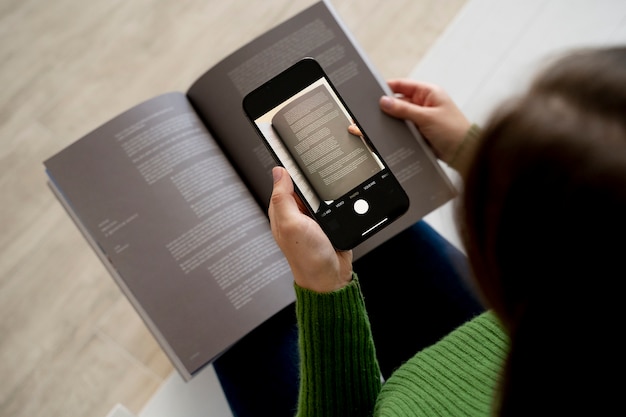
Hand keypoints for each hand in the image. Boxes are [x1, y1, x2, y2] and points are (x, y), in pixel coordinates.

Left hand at [268, 166, 352, 292]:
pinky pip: (331, 203)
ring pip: (318, 192)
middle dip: (309, 174)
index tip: (294, 149)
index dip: (288, 166)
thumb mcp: (291, 225)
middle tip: (319, 161)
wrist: (332, 278)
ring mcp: (312, 217)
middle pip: (302, 184)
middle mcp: (295, 213)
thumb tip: (279, 172)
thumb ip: (282, 199)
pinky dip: (336, 198)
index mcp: (282, 211)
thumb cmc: (308, 258)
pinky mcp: (328, 221)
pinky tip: (339, 194)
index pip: (282, 181)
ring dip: (325, 187)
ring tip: (331, 177)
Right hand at [380, 79, 470, 163]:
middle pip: (400, 101)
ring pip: (401, 116)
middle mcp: (425, 103)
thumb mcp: (426, 117)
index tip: (374, 93)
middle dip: (389, 107)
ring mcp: (422, 117)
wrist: (464, 153)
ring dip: (394, 120)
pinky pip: (405, 128)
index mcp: (429, 92)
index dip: (388, 87)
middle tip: (376, 113)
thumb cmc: (454, 131)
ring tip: (384, 124)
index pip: (403, 85)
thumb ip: (403, 109)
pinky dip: (399, 130)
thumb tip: (385, 102)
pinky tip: (392, 133)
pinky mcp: (421, 131)